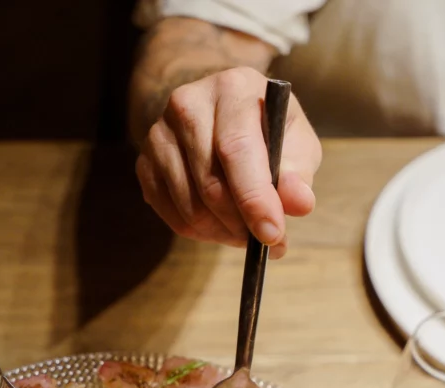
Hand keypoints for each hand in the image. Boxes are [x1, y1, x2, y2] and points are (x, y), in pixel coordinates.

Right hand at [136, 67, 320, 256]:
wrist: (223, 116)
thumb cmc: (267, 131)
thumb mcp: (295, 142)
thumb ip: (298, 173)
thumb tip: (299, 204)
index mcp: (232, 88)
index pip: (237, 149)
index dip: (255, 198)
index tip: (272, 235)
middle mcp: (188, 104)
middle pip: (210, 184)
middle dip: (241, 223)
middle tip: (264, 241)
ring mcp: (159, 134)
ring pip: (190, 206)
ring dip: (222, 232)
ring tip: (244, 231)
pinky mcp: (145, 162)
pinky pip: (172, 215)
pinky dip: (200, 232)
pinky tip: (220, 225)